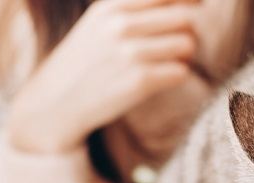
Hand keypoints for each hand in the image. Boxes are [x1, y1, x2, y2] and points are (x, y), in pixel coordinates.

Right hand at [8, 0, 197, 152]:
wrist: (56, 102)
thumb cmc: (87, 61)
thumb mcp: (101, 22)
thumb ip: (137, 8)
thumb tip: (189, 5)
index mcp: (111, 6)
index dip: (190, 0)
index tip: (197, 8)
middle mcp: (120, 25)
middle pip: (185, 18)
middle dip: (188, 32)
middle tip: (175, 45)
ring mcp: (130, 53)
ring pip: (187, 45)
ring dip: (184, 56)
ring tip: (165, 62)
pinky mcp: (139, 82)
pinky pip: (181, 72)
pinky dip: (176, 76)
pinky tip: (159, 79)